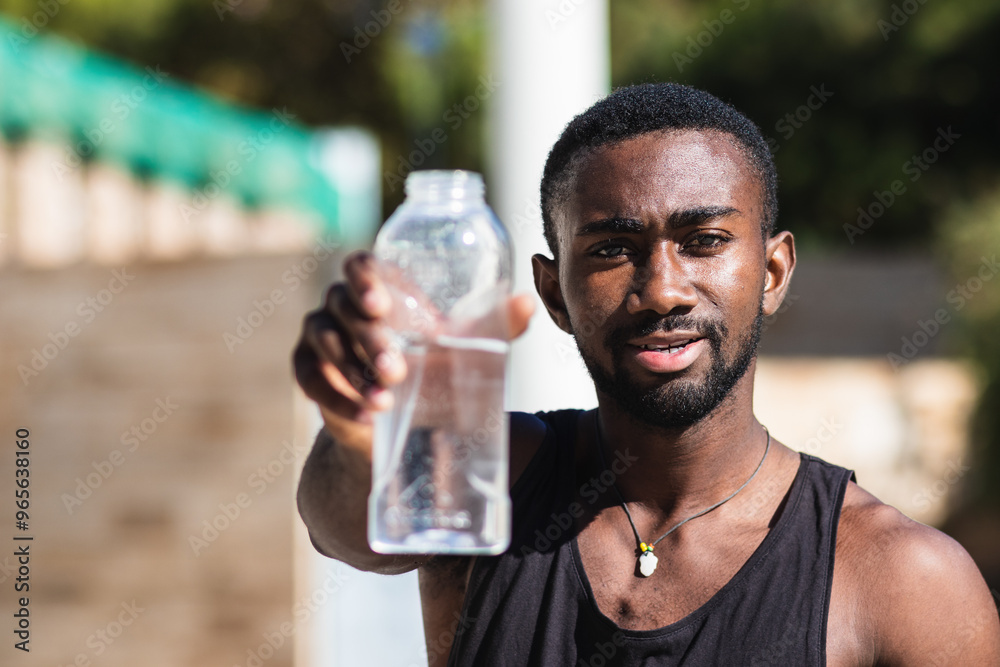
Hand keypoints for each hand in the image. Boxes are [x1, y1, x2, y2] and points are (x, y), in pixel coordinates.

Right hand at [292, 250, 534, 451]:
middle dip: (369, 339)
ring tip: (387, 401)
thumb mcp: (463, 350)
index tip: (382, 304)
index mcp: (380, 287)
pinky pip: (310, 378)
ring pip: (324, 341)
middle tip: (398, 371)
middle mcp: (343, 303)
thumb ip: (495, 327)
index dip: (364, 277)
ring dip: (354, 371)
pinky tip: (366, 414)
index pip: (360, 264)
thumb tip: (528, 304)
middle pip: (343, 305)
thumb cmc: (433, 370)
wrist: (399, 420)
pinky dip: (338, 398)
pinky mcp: (307, 369)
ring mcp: (319, 334)